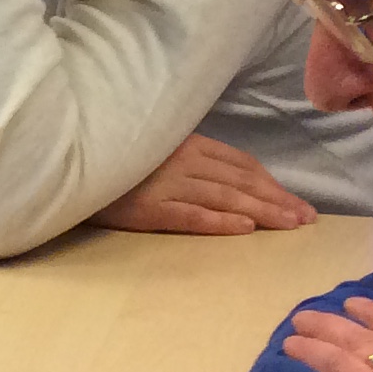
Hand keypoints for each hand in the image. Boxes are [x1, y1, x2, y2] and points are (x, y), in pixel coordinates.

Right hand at [88, 134, 314, 235]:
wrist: (65, 161)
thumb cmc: (112, 158)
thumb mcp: (154, 148)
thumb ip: (187, 157)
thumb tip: (226, 176)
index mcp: (185, 142)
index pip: (240, 163)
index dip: (271, 183)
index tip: (298, 202)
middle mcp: (181, 160)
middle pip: (240, 181)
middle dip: (278, 200)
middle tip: (308, 220)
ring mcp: (164, 183)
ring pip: (224, 197)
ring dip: (262, 211)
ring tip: (290, 226)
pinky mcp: (147, 207)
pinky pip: (190, 215)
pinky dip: (219, 221)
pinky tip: (245, 229)